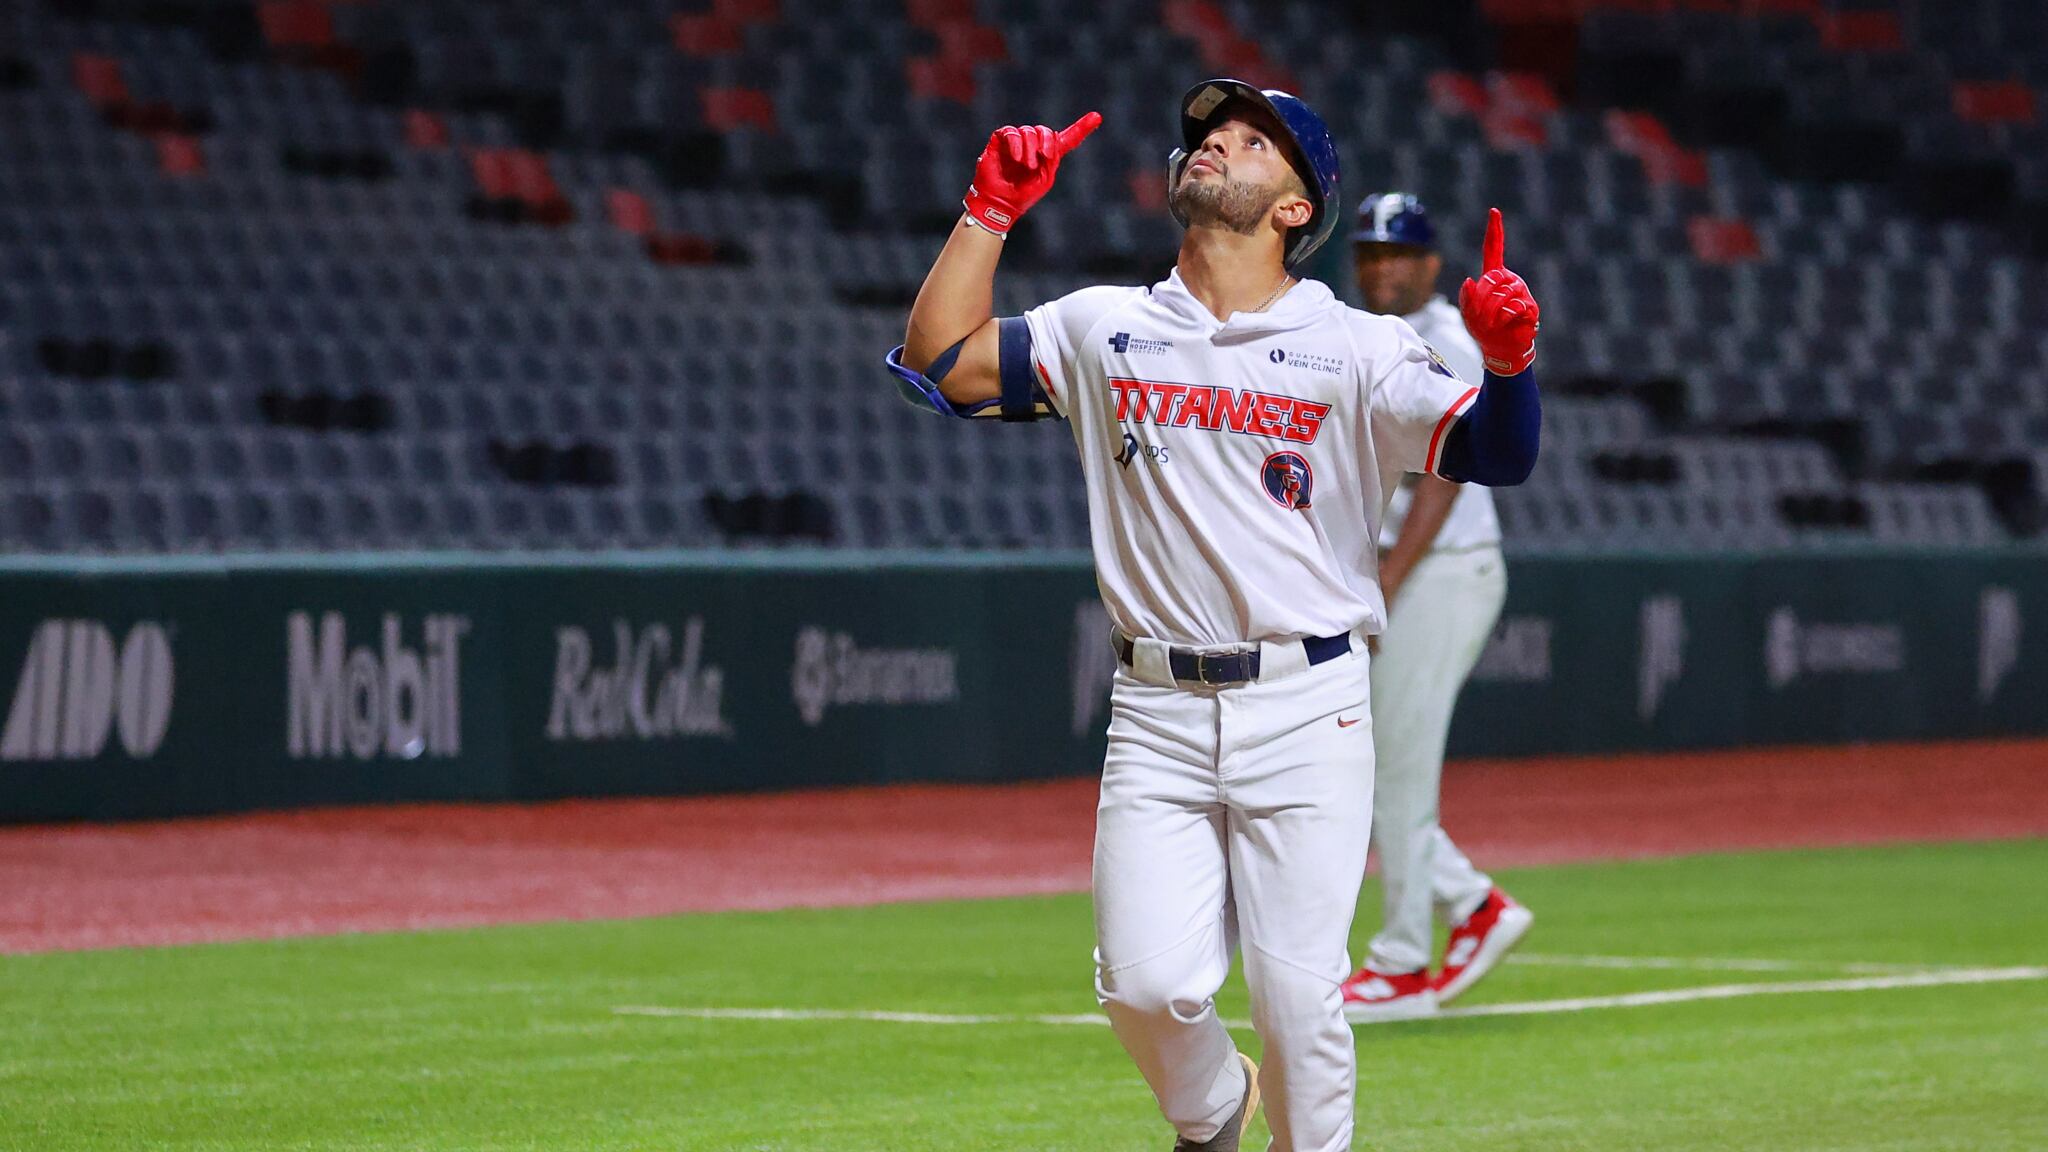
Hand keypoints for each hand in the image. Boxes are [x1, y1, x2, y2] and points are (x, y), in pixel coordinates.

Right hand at [963, 112, 1101, 235]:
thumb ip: (1053, 159)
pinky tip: (1017, 158)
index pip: (1067, 138)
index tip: (1097, 117)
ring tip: (1026, 164)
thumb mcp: (1045, 178)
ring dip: (1030, 147)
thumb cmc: (1023, 196)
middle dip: (1047, 141)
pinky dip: (1015, 143)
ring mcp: (1015, 142)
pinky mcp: (999, 141)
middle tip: (1044, 157)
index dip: (1082, 127)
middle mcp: (1032, 146)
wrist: (1000, 204)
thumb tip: (1053, 141)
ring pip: (1028, 131)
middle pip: (1044, 131)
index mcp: (1047, 155)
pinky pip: (1010, 132)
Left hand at [1458, 208, 1539, 374]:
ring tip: (1492, 323)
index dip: (1494, 231)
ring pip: (1503, 294)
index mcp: (1494, 277)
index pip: (1494, 249)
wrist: (1500, 348)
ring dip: (1491, 312)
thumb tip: (1470, 280)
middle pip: (1492, 278)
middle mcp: (1509, 280)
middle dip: (1482, 299)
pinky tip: (1505, 324)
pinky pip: (1514, 307)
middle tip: (1481, 316)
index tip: (1494, 212)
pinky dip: (1504, 318)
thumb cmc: (1483, 329)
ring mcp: (1521, 292)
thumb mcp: (1468, 314)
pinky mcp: (1530, 307)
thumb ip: (1466, 297)